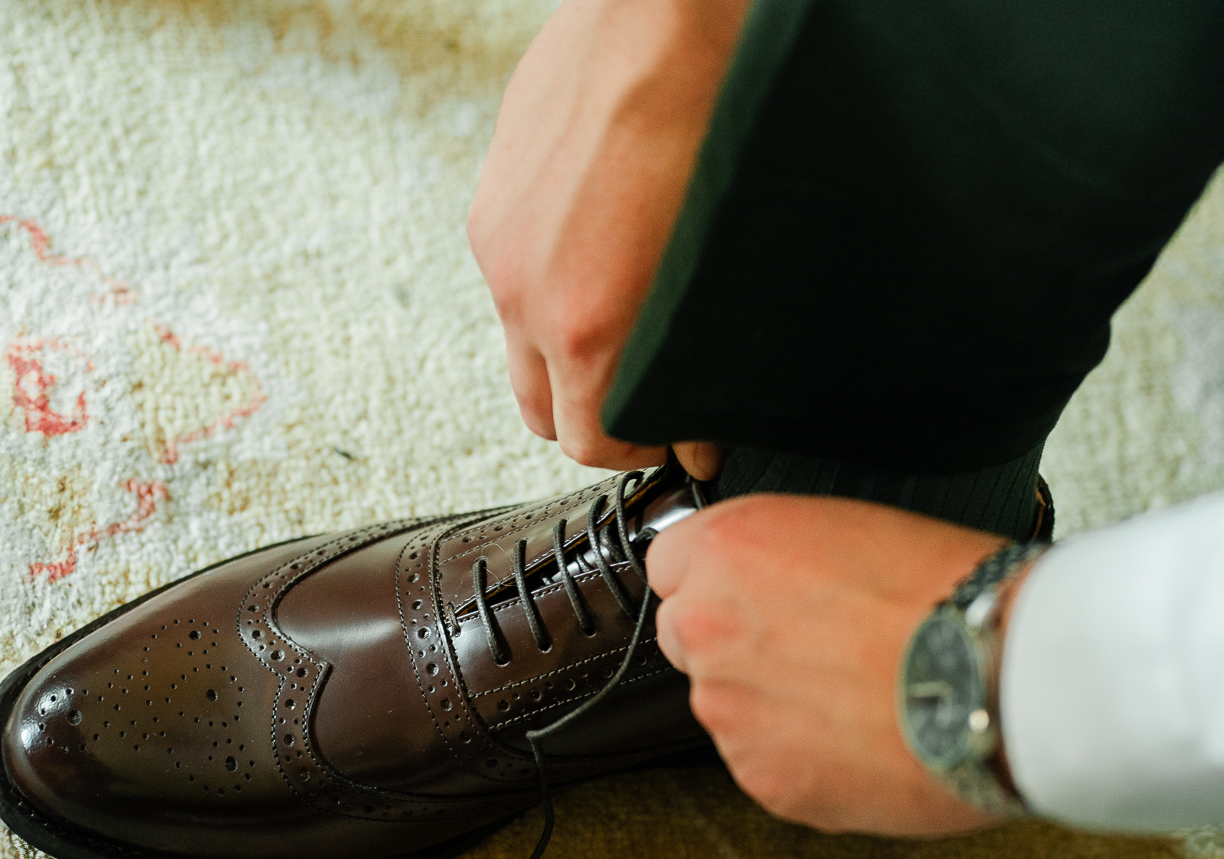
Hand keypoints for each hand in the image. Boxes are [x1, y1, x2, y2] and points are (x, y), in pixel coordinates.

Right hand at [468, 0, 746, 478]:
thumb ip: (703, 359)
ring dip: (567, 355)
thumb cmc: (720, 114)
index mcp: (587, 324)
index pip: (590, 443)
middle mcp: (526, 292)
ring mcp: (500, 242)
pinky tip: (602, 249)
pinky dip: (551, 288)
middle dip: (597, 418)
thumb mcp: (730, 266)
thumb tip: (699, 415)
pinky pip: (514, 274)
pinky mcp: (494, 196)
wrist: (665, 9)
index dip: (641, 450)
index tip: (678, 436)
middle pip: (541, 411)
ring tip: (625, 324)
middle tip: (650, 398)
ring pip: (521, 342)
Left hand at [649, 494, 1017, 834]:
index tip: (752, 592)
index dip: (718, 579)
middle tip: (818, 648)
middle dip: (737, 643)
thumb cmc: (951, 593)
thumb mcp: (855, 527)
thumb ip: (784, 558)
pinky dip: (806, 759)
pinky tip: (868, 738)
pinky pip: (768, 764)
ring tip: (862, 696)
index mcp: (727, 551)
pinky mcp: (763, 779)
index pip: (672, 563)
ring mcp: (728, 712)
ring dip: (775, 705)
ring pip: (730, 707)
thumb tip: (775, 586)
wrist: (1002, 677)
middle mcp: (707, 629)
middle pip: (688, 637)